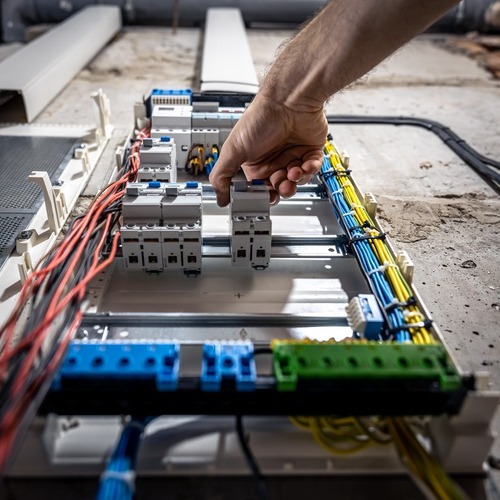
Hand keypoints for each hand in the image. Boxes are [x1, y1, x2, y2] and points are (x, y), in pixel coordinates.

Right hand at [209, 93, 327, 205]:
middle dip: (283, 189)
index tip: (266, 196)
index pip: (259, 187)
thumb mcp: (233, 149)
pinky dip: (311, 169)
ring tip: (294, 172)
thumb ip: (222, 175)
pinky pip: (313, 168)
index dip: (264, 194)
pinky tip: (306, 165)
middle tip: (283, 185)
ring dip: (297, 179)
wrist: (289, 99)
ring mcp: (292, 155)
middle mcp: (273, 159)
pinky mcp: (310, 150)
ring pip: (298, 180)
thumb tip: (220, 197)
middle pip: (280, 187)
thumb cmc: (261, 117)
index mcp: (254, 162)